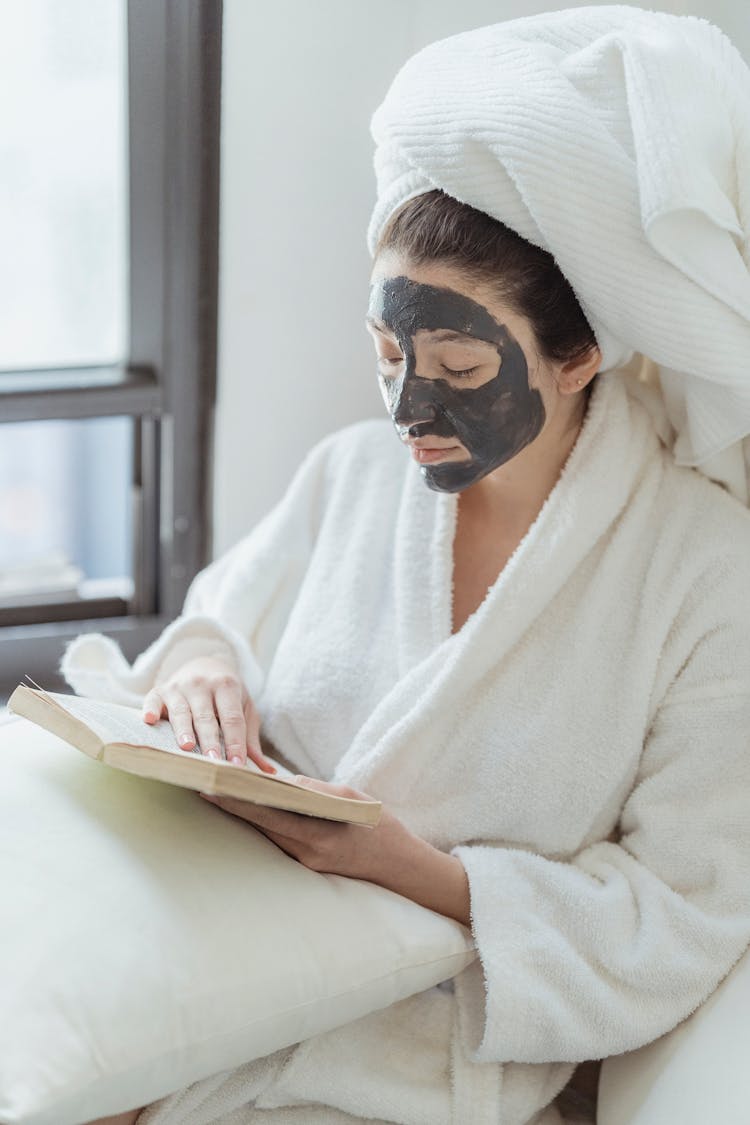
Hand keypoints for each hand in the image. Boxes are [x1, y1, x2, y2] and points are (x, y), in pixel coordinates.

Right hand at [141, 656, 275, 773]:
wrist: (203, 663)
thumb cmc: (226, 694)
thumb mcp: (243, 708)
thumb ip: (251, 738)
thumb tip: (267, 771)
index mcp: (227, 686)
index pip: (232, 718)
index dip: (235, 742)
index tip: (237, 765)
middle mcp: (202, 684)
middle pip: (207, 717)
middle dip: (210, 740)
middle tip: (214, 762)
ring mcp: (179, 686)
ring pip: (181, 711)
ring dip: (183, 729)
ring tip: (186, 747)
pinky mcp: (159, 690)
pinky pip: (152, 700)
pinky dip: (150, 709)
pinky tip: (150, 721)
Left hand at [200, 777, 471, 924]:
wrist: (401, 868)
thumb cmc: (380, 828)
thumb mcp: (354, 799)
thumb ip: (320, 791)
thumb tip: (287, 782)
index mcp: (319, 836)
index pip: (268, 816)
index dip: (238, 802)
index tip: (212, 789)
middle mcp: (307, 854)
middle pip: (260, 826)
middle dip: (232, 807)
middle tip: (202, 787)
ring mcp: (307, 862)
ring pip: (267, 834)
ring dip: (244, 816)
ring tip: (217, 795)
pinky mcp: (308, 864)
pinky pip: (279, 841)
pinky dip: (263, 824)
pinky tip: (248, 811)